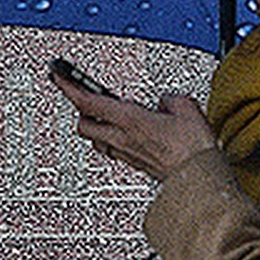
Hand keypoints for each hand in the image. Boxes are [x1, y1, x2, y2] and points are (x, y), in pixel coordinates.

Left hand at [49, 71, 216, 181]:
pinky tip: (124, 136)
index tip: (58, 76)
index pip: (87, 102)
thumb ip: (170, 99)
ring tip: (102, 116)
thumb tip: (165, 102)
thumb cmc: (195, 151)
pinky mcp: (137, 167)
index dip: (69, 87)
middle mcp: (123, 139)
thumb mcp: (187, 108)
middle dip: (79, 110)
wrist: (202, 184)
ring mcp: (128, 155)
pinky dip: (112, 141)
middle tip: (82, 97)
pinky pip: (113, 152)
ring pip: (95, 140)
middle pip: (83, 125)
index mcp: (129, 120)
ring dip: (94, 128)